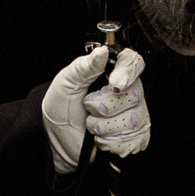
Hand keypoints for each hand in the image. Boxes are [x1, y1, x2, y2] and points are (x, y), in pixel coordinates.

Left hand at [40, 45, 149, 173]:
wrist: (59, 138)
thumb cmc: (62, 107)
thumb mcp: (66, 82)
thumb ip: (84, 66)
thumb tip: (101, 51)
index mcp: (113, 73)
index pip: (133, 63)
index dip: (127, 73)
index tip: (114, 85)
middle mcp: (128, 92)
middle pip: (134, 95)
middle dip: (106, 107)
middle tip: (88, 109)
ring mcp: (135, 115)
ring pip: (133, 121)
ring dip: (104, 128)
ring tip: (91, 126)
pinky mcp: (135, 137)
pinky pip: (134, 141)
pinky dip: (112, 144)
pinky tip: (101, 139)